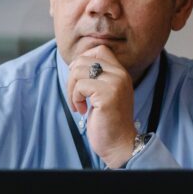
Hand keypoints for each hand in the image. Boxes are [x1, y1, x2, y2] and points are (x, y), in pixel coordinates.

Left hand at [66, 45, 138, 167]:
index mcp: (120, 72)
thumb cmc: (107, 121)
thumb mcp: (103, 93)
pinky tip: (82, 110)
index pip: (99, 50)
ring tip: (78, 105)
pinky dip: (75, 99)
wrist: (119, 143)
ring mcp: (115, 83)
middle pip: (84, 60)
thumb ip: (95, 77)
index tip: (79, 82)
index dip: (83, 61)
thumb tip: (74, 64)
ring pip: (78, 71)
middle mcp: (120, 74)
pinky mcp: (107, 94)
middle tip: (75, 97)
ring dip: (72, 90)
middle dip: (72, 78)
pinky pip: (80, 86)